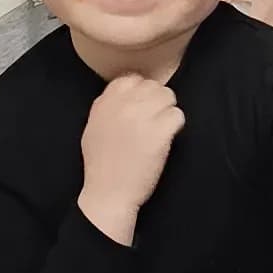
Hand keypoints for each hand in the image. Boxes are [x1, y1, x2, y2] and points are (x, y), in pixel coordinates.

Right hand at [77, 74, 183, 241]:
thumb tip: (126, 91)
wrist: (108, 193)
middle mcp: (123, 105)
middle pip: (154, 86)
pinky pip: (178, 116)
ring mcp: (142, 117)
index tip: (142, 108)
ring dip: (168, 112)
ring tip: (161, 130)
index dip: (141, 92)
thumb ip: (107, 105)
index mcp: (105, 102)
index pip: (132, 79)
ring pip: (169, 97)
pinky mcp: (160, 132)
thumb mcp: (94, 127)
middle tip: (154, 121)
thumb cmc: (101, 165)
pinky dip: (176, 127)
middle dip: (157, 102)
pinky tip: (166, 139)